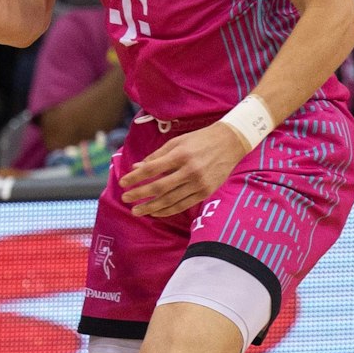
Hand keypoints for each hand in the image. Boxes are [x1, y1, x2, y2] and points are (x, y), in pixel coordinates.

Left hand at [118, 122, 250, 218]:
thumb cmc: (200, 140)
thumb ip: (156, 156)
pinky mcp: (206, 192)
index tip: (122, 183)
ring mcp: (199, 183)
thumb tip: (135, 168)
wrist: (231, 143)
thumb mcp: (176, 142)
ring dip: (151, 207)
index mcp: (180, 155)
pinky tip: (156, 212)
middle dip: (139, 195)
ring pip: (170, 200)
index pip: (151, 169)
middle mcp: (190, 170)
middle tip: (125, 199)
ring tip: (137, 211)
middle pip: (159, 187)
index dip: (135, 178)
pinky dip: (168, 210)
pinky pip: (184, 205)